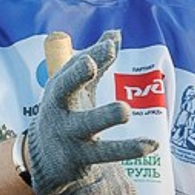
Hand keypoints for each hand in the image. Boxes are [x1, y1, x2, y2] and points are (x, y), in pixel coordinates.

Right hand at [19, 31, 145, 194]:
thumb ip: (95, 60)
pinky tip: (152, 144)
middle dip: (77, 77)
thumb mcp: (75, 88)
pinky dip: (130, 149)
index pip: (70, 69)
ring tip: (126, 111)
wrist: (43, 160)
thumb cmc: (65, 113)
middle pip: (64, 91)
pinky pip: (106, 153)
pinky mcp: (80, 159)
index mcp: (58, 90)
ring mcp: (68, 135)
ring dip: (104, 117)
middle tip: (93, 65)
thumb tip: (115, 33)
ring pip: (86, 125)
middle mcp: (59, 110)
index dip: (89, 56)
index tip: (108, 46)